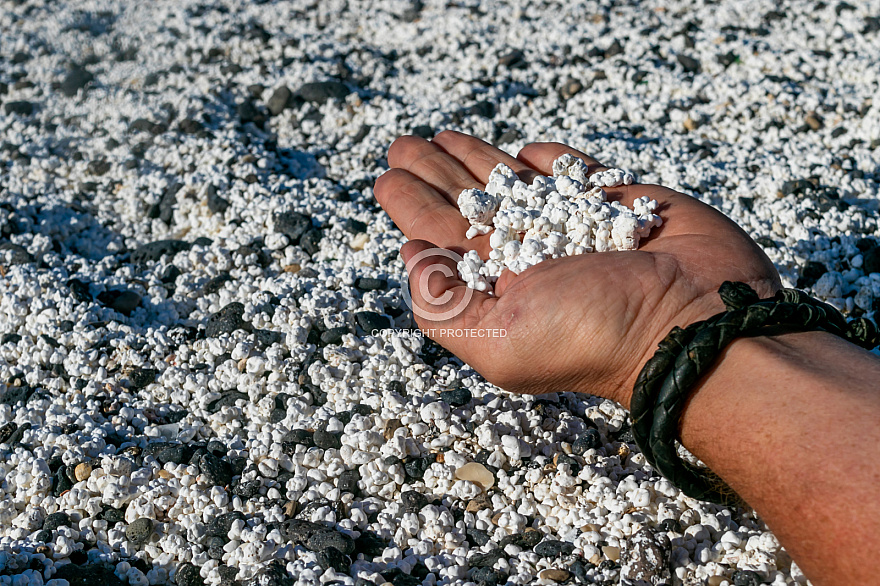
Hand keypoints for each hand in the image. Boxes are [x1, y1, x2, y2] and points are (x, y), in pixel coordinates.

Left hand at [374, 130, 780, 406]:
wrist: (695, 321)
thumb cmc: (595, 334)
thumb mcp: (499, 340)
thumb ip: (446, 306)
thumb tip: (412, 258)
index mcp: (500, 288)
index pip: (445, 239)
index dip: (413, 207)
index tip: (388, 178)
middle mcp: (533, 257)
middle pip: (472, 205)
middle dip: (436, 174)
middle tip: (404, 145)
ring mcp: (576, 228)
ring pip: (516, 184)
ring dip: (478, 159)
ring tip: (441, 136)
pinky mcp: (620, 203)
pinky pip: (577, 174)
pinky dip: (551, 160)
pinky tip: (524, 151)